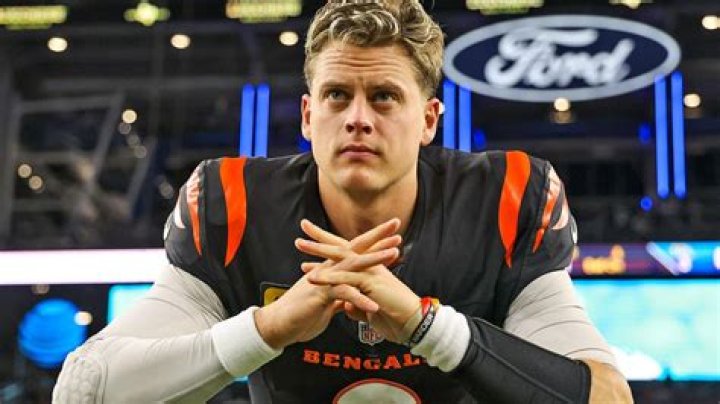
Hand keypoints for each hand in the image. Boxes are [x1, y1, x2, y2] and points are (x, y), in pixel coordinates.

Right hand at [254, 219, 401, 349]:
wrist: (278, 325)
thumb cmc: (301, 314)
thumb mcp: (326, 302)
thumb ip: (339, 296)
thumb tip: (350, 298)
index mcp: (332, 270)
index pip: (356, 252)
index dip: (375, 243)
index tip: (394, 235)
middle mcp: (329, 270)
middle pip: (355, 249)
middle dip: (377, 237)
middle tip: (396, 226)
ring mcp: (324, 280)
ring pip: (352, 265)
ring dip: (374, 259)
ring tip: (394, 254)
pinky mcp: (320, 295)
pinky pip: (343, 294)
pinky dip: (359, 300)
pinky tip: (374, 306)